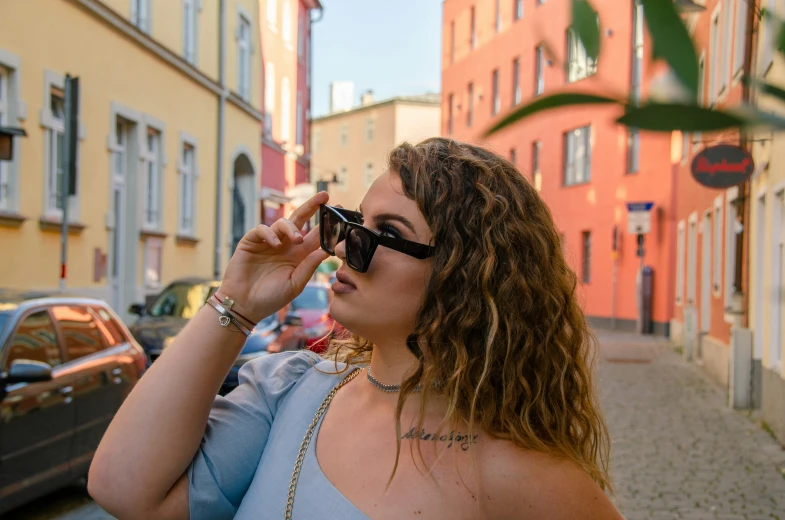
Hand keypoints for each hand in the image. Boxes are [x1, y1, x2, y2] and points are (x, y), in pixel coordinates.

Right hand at [218, 191, 329, 322]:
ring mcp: (268, 242)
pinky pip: (262, 230)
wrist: (245, 305)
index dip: (327, 225)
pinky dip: (269, 233)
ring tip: (296, 238)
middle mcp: (285, 245)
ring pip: (282, 223)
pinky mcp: (251, 242)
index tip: (340, 212)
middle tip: (324, 195)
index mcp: (299, 255)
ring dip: (291, 228)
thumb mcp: (295, 284)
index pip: (316, 236)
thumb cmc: (271, 298)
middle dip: (312, 206)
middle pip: (300, 220)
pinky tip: (275, 244)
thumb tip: (326, 251)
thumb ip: (309, 267)